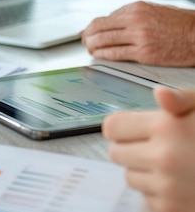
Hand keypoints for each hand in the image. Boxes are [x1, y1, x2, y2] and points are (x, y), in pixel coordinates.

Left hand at [81, 1, 194, 65]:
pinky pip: (115, 54)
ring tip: (89, 49)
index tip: (89, 31)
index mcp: (137, 8)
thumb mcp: (156, 10)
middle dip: (87, 35)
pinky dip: (103, 55)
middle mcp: (135, 20)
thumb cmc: (182, 24)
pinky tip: (99, 56)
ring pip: (104, 40)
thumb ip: (135, 15)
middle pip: (99, 27)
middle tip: (84, 41)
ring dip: (92, 46)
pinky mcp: (144, 53)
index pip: (106, 17)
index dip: (93, 26)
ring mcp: (138, 37)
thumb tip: (115, 19)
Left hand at [103, 87, 194, 211]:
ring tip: (173, 165)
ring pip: (130, 177)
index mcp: (166, 127)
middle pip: (116, 153)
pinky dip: (158, 193)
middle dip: (130, 148)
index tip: (133, 129)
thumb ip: (182, 99)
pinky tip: (181, 184)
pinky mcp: (171, 209)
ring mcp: (167, 187)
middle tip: (155, 146)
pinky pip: (147, 198)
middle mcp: (163, 158)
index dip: (122, 127)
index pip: (112, 128)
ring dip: (144, 172)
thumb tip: (160, 94)